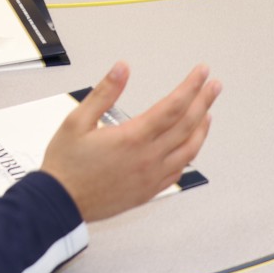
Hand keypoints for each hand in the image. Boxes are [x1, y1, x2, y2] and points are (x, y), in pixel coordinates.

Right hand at [41, 62, 219, 221]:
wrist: (60, 203)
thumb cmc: (66, 165)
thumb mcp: (77, 121)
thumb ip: (104, 93)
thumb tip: (122, 69)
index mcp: (133, 137)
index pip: (173, 106)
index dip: (190, 86)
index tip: (200, 73)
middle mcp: (148, 157)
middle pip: (187, 125)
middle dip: (203, 101)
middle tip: (213, 85)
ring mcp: (151, 176)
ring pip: (189, 149)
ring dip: (202, 128)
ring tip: (208, 112)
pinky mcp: (149, 190)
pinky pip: (178, 171)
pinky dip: (190, 153)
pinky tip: (190, 146)